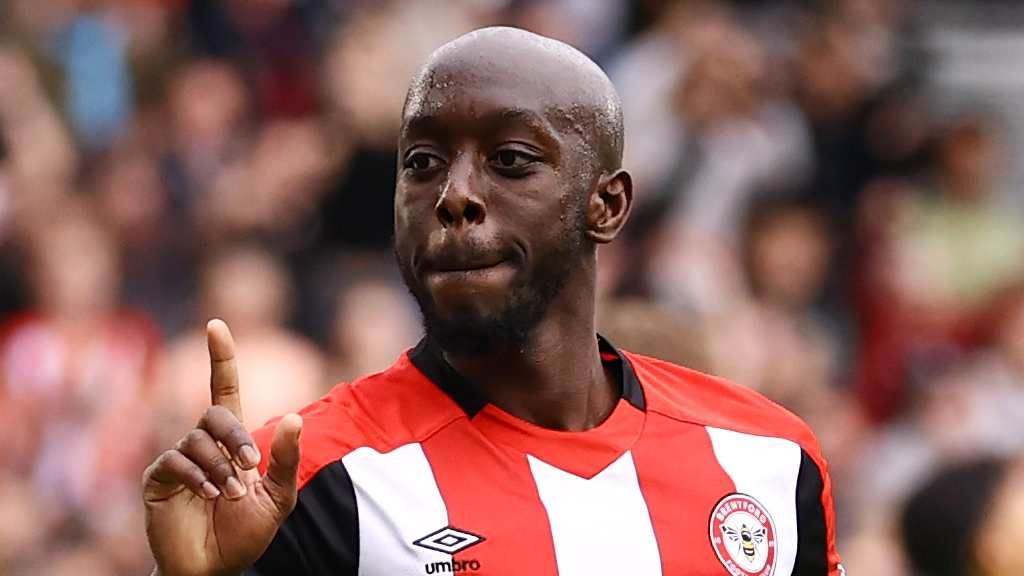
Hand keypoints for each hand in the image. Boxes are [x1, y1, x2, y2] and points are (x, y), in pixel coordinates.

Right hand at [143, 319, 302, 575]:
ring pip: (197, 439)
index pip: (224, 388)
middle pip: (215, 412)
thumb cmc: (247, 533)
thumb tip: (291, 417)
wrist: (215, 569)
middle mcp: (203, 442)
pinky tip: (210, 496)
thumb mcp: (279, 497)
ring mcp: (178, 459)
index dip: (221, 357)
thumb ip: (285, 459)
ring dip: (220, 467)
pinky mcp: (158, 479)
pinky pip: (174, 460)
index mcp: (233, 440)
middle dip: (237, 436)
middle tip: (251, 467)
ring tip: (230, 497)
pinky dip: (197, 476)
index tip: (216, 325)